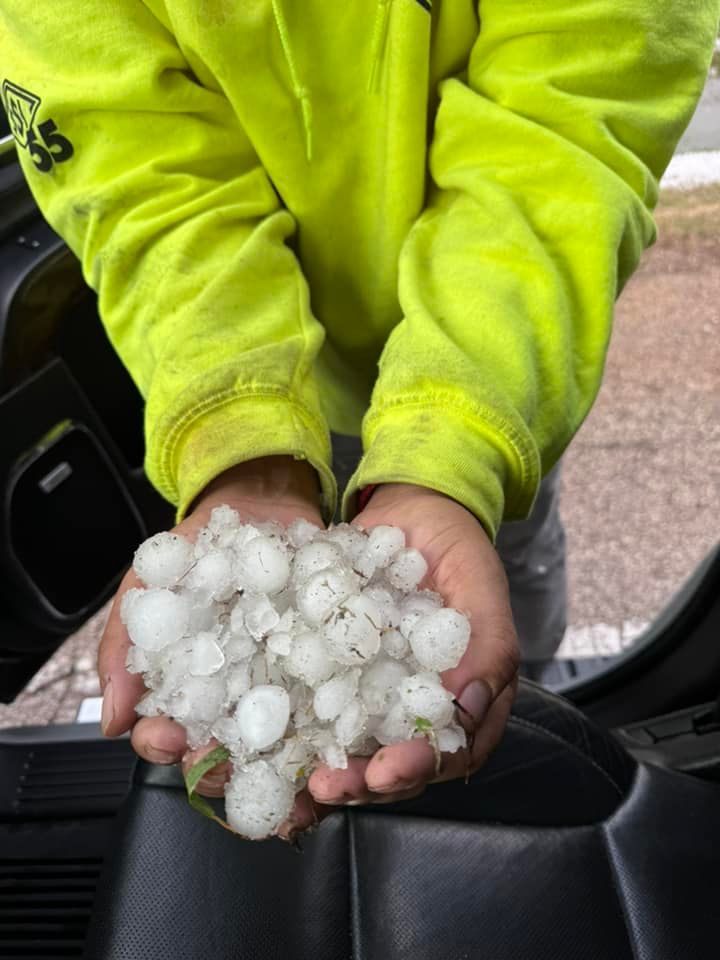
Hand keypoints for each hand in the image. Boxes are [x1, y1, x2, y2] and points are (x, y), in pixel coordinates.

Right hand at [97, 456, 324, 804]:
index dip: (162, 745)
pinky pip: (329, 711)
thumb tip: (113, 719)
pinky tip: (332, 744)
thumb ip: (124, 645)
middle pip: (223, 754)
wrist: (261, 509)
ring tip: (278, 777)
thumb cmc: (197, 550)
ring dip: (279, 774)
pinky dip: (331, 735)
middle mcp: (233, 701)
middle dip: (219, 770)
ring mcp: (281, 690)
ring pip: (277, 749)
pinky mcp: (325, 674)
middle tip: (220, 763)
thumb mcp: (148, 585)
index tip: (164, 738)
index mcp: (185, 690)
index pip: (166, 735)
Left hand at [306, 482, 518, 809]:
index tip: (387, 768)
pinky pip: (314, 715)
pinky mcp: (333, 678)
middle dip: (363, 784)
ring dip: (323, 778)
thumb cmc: (456, 548)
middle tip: (329, 788)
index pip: (450, 751)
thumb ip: (487, 644)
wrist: (410, 513)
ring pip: (352, 752)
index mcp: (466, 698)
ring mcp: (373, 697)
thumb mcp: (480, 583)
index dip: (419, 767)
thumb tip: (468, 707)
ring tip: (294, 788)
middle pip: (396, 766)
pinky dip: (291, 740)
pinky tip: (263, 755)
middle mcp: (417, 707)